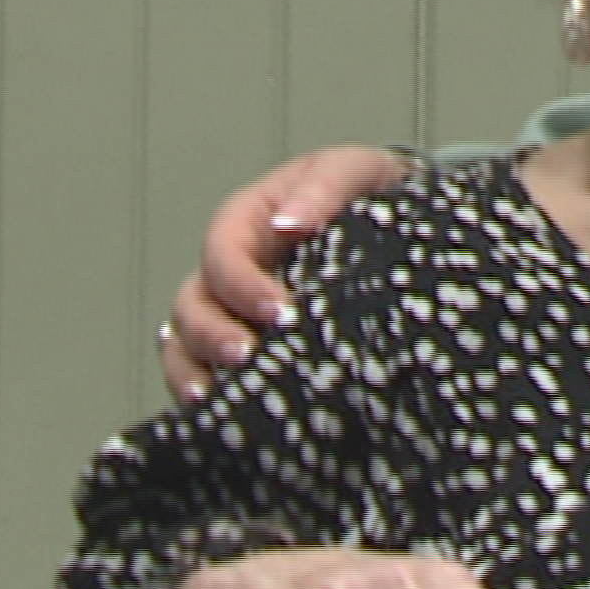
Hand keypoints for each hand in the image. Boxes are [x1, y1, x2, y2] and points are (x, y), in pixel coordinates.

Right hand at [161, 147, 419, 400]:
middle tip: (248, 358)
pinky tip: (229, 418)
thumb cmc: (369, 194)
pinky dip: (211, 400)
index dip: (240, 284)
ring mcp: (234, 315)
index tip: (279, 310)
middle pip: (191, 307)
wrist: (405, 228)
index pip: (221, 254)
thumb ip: (325, 186)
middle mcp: (230, 274)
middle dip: (212, 336)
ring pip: (184, 347)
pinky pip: (210, 377)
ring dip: (195, 373)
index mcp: (247, 224)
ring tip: (220, 401)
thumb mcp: (353, 171)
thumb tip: (290, 222)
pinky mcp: (252, 351)